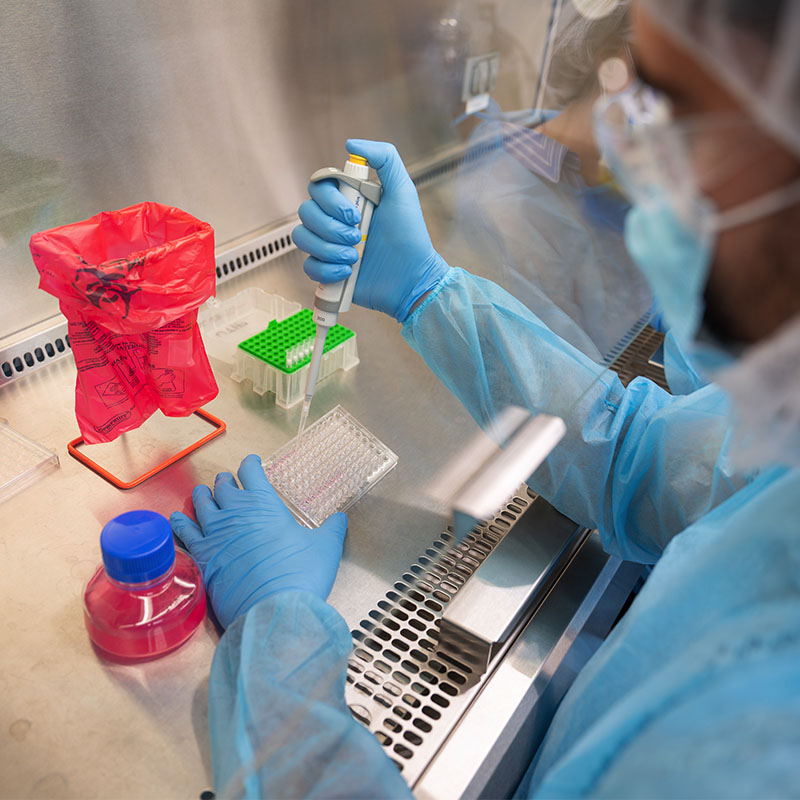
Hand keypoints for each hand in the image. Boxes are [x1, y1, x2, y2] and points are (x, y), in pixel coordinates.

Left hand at [170, 454, 347, 628]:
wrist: (273, 607)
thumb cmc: (301, 574)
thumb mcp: (326, 547)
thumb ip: (332, 529)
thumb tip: (340, 519)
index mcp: (264, 503)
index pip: (252, 472)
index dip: (251, 464)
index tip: (252, 463)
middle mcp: (236, 512)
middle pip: (224, 486)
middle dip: (227, 480)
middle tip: (228, 480)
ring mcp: (215, 533)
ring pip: (202, 503)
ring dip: (203, 495)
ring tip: (204, 492)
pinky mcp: (202, 556)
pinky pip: (184, 531)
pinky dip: (180, 522)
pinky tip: (176, 518)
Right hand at [292, 139, 448, 322]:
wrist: (413, 278)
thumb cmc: (410, 236)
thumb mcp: (403, 191)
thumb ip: (385, 158)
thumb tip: (351, 144)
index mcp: (347, 199)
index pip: (318, 187)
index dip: (330, 201)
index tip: (354, 214)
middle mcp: (334, 220)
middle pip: (305, 212)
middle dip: (330, 228)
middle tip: (357, 237)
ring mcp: (328, 245)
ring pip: (301, 238)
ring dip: (327, 249)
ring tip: (355, 257)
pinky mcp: (327, 271)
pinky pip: (307, 266)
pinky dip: (326, 269)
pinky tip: (347, 272)